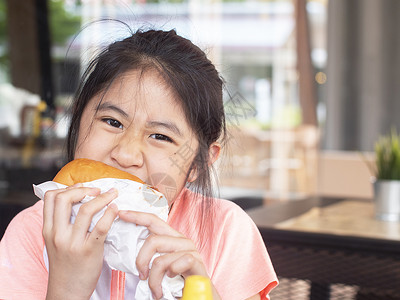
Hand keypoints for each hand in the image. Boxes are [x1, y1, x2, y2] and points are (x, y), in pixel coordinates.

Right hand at [43, 183, 118, 299]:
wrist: (67, 292)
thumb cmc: (66, 265)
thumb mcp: (56, 242)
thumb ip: (62, 223)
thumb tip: (79, 200)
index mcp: (48, 230)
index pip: (50, 197)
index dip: (67, 187)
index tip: (82, 188)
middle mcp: (58, 234)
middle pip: (64, 199)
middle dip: (83, 189)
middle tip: (98, 190)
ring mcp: (73, 243)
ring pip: (86, 210)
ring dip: (103, 198)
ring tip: (112, 195)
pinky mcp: (89, 251)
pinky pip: (101, 227)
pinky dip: (110, 214)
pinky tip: (115, 209)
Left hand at [118, 211, 220, 299]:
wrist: (201, 294)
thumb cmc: (179, 279)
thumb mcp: (163, 264)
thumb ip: (152, 255)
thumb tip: (130, 251)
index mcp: (172, 237)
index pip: (153, 220)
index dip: (137, 215)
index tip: (122, 213)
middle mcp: (181, 240)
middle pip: (153, 240)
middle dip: (141, 260)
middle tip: (141, 275)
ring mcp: (190, 250)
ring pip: (161, 259)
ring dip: (153, 279)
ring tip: (155, 289)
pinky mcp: (196, 262)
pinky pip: (175, 265)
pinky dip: (168, 277)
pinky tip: (170, 282)